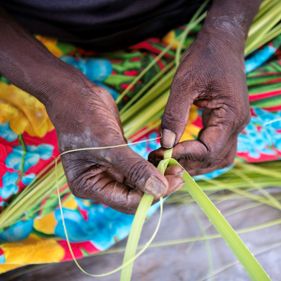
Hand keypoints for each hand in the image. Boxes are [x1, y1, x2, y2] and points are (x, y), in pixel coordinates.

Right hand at [48, 81, 183, 212]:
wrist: (77, 96)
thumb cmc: (84, 118)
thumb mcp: (108, 145)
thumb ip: (134, 169)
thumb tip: (160, 189)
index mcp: (89, 186)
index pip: (126, 201)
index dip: (151, 195)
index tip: (173, 182)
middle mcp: (99, 182)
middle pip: (134, 195)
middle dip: (156, 186)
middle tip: (178, 173)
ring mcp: (109, 171)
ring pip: (139, 183)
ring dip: (156, 177)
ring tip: (174, 165)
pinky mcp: (119, 159)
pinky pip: (138, 170)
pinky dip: (151, 166)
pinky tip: (163, 159)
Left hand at [149, 30, 249, 174]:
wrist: (222, 43)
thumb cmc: (204, 58)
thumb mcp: (184, 83)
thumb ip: (175, 114)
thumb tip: (166, 143)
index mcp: (230, 116)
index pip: (209, 150)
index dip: (185, 155)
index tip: (161, 153)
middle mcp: (237, 125)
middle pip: (216, 159)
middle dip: (190, 164)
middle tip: (164, 162)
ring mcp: (234, 124)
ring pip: (219, 157)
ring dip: (197, 163)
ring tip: (173, 161)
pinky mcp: (227, 122)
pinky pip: (217, 146)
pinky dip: (201, 154)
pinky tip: (184, 151)